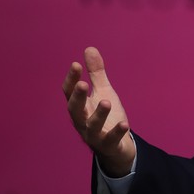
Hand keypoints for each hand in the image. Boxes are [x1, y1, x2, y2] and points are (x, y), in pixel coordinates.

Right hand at [62, 47, 134, 176]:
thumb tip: (89, 48)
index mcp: (80, 106)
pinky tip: (124, 124)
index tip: (75, 64)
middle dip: (77, 97)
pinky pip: (110, 139)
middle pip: (75, 109)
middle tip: (82, 83)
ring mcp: (93, 134)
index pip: (69, 92)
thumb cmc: (106, 115)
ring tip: (107, 102)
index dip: (71, 79)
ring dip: (98, 114)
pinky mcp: (107, 144)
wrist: (115, 145)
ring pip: (92, 125)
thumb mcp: (103, 91)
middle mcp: (82, 120)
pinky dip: (116, 132)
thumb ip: (96, 73)